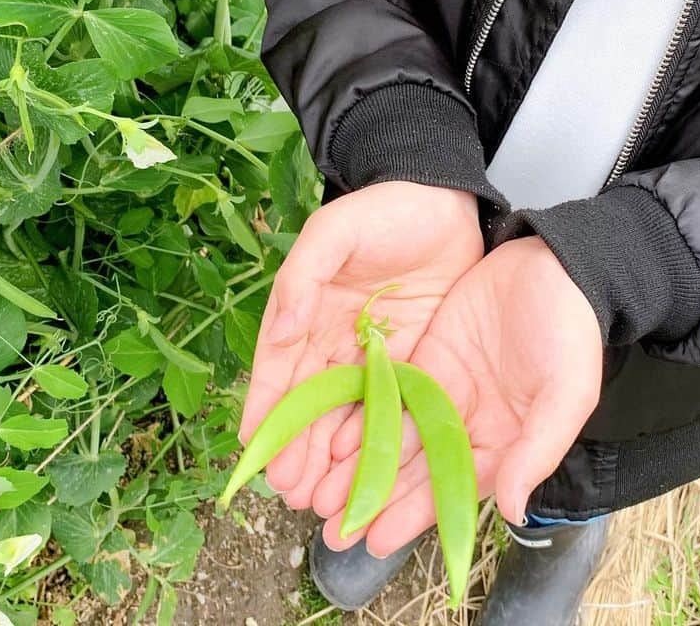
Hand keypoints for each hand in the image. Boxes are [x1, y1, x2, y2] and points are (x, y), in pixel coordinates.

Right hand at [238, 180, 485, 510]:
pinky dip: (378, 440)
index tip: (255, 455)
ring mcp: (375, 355)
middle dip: (298, 450)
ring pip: (348, 416)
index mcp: (307, 312)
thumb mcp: (333, 231)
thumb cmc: (383, 210)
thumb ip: (302, 276)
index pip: (281, 372)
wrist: (445, 200)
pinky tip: (370, 472)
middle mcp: (335, 341)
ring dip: (333, 458)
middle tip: (292, 495)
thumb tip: (280, 330)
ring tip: (324, 499)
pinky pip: (393, 407)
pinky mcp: (414, 360)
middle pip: (311, 405)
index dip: (267, 413)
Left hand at [308, 235, 603, 554]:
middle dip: (375, 498)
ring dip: (360, 462)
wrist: (556, 262)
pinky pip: (389, 390)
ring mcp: (444, 388)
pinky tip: (331, 434)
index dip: (413, 515)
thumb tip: (514, 511)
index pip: (452, 488)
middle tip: (330, 527)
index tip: (373, 539)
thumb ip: (538, 451)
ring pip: (395, 433)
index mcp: (503, 440)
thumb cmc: (572, 329)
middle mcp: (468, 422)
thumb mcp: (567, 392)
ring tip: (318, 492)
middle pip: (414, 468)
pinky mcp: (428, 354)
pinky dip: (362, 413)